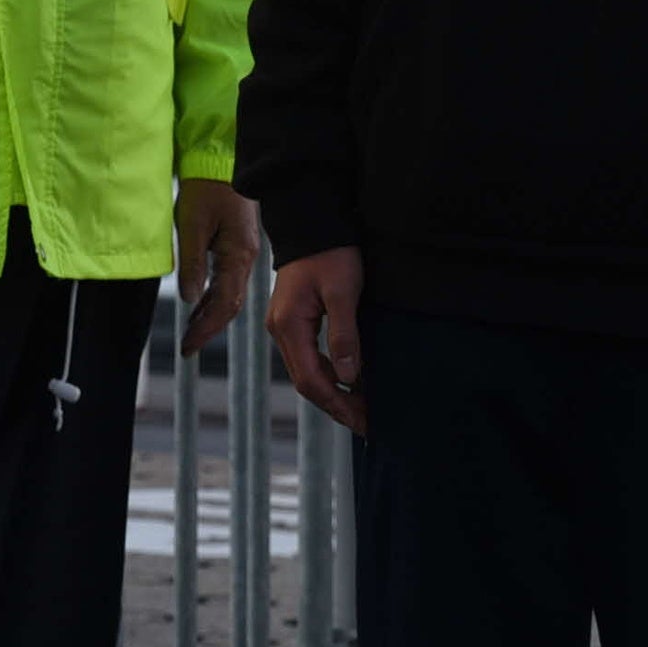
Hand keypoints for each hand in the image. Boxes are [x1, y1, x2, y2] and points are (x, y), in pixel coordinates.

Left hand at [174, 179, 260, 356]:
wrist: (219, 161)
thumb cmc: (205, 188)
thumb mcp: (192, 225)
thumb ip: (192, 263)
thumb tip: (191, 299)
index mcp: (238, 254)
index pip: (225, 304)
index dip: (207, 328)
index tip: (189, 346)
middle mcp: (245, 257)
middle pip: (230, 305)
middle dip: (208, 328)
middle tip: (188, 348)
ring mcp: (243, 252)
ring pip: (229, 294)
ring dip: (210, 315)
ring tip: (191, 332)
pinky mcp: (237, 245)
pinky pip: (227, 280)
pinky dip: (213, 297)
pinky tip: (200, 305)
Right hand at [269, 246, 366, 436]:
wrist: (313, 223)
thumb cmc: (331, 253)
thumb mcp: (342, 292)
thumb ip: (344, 334)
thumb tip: (350, 377)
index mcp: (289, 326)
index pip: (311, 381)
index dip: (337, 405)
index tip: (363, 421)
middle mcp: (280, 331)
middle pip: (306, 382)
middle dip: (337, 406)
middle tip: (367, 423)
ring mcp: (284, 327)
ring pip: (307, 372)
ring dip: (334, 392)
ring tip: (363, 407)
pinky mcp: (293, 321)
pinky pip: (309, 358)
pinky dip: (330, 374)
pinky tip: (350, 380)